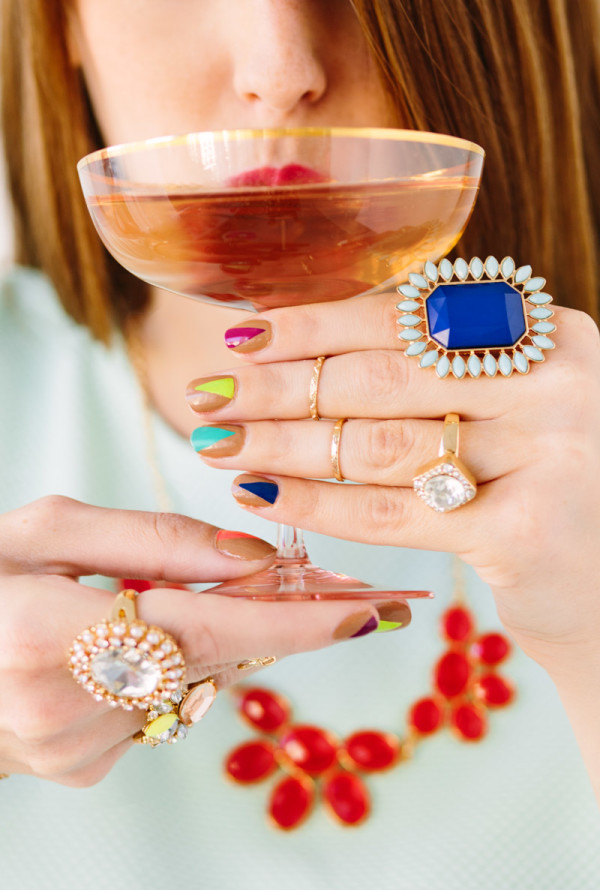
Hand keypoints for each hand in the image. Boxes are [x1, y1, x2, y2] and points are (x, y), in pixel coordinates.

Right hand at [0, 496, 401, 784]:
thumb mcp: (44, 531)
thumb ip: (152, 539)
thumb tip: (250, 555)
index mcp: (42, 634)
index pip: (201, 626)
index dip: (289, 618)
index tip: (364, 612)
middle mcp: (61, 709)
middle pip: (213, 658)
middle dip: (276, 619)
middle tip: (332, 588)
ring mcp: (73, 750)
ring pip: (195, 683)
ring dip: (220, 638)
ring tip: (198, 596)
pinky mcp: (82, 768)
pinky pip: (163, 709)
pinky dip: (178, 667)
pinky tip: (145, 641)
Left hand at [187, 292, 599, 673]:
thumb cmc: (540, 484)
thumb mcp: (511, 404)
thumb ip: (439, 367)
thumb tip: (306, 345)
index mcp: (546, 332)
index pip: (407, 314)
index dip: (315, 324)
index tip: (244, 334)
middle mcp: (555, 383)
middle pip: (381, 378)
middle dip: (280, 387)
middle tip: (209, 394)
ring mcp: (547, 456)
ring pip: (377, 444)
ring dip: (282, 444)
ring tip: (219, 444)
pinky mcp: (524, 532)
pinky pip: (391, 514)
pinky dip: (316, 505)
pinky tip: (261, 497)